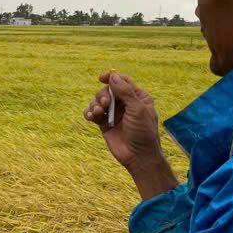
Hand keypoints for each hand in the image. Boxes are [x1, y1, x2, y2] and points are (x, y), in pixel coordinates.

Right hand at [84, 71, 178, 199]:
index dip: (112, 77)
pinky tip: (90, 117)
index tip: (101, 78)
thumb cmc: (143, 132)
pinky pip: (93, 113)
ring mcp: (114, 113)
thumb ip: (125, 92)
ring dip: (95, 104)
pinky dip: (89, 113)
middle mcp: (125, 104)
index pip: (122, 81)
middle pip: (108, 90)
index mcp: (137, 97)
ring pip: (98, 101)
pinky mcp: (104, 124)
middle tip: (104, 104)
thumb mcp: (137, 109)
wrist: (138, 156)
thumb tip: (113, 76)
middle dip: (103, 95)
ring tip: (97, 113)